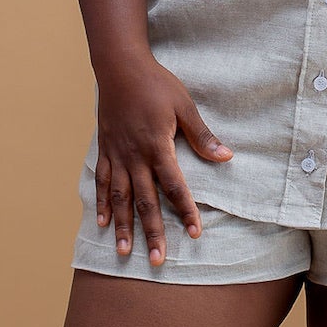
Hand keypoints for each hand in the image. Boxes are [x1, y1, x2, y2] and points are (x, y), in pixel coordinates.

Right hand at [92, 57, 232, 263]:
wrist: (119, 66)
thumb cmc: (156, 84)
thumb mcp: (185, 106)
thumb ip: (202, 136)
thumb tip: (225, 157)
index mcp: (157, 146)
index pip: (174, 186)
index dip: (186, 211)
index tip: (195, 234)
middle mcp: (134, 156)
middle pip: (145, 201)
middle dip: (152, 232)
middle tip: (157, 260)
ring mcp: (116, 155)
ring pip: (119, 197)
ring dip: (123, 226)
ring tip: (125, 251)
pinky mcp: (105, 150)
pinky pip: (101, 182)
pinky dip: (101, 203)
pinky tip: (103, 223)